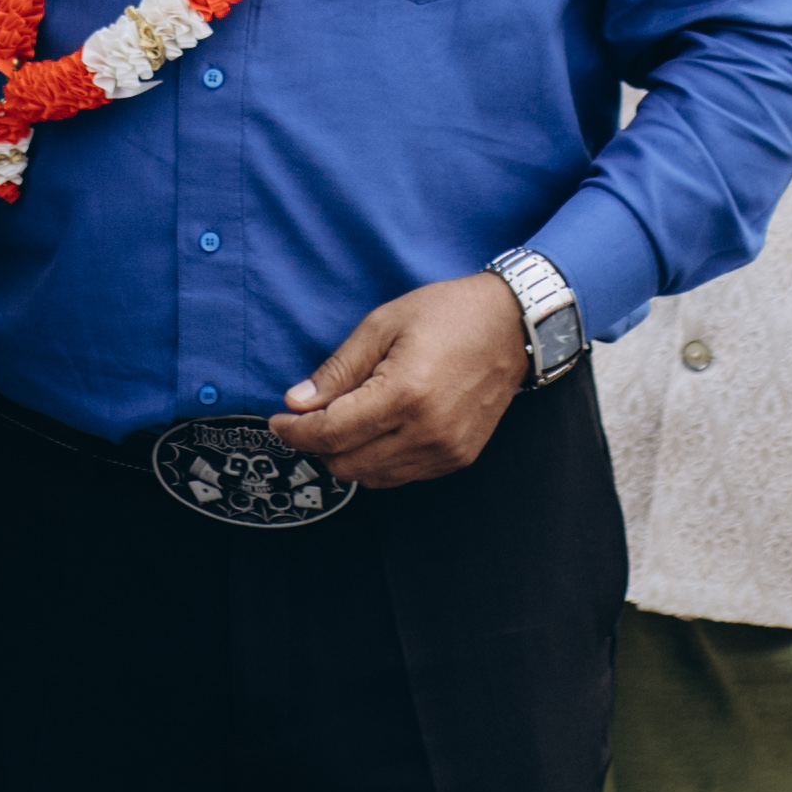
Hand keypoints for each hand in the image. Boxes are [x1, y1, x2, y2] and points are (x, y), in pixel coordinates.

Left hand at [270, 272, 532, 487]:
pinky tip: (378, 429)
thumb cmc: (446, 314)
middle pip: (346, 464)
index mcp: (405, 394)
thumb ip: (338, 369)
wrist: (513, 326)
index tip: (279, 420)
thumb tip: (297, 403)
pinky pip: (401, 476)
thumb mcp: (382, 325)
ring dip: (347, 455)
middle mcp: (427, 432)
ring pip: (371, 477)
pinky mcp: (458, 458)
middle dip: (317, 444)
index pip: (331, 433)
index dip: (296, 431)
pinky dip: (378, 460)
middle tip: (309, 416)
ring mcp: (446, 451)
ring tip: (346, 419)